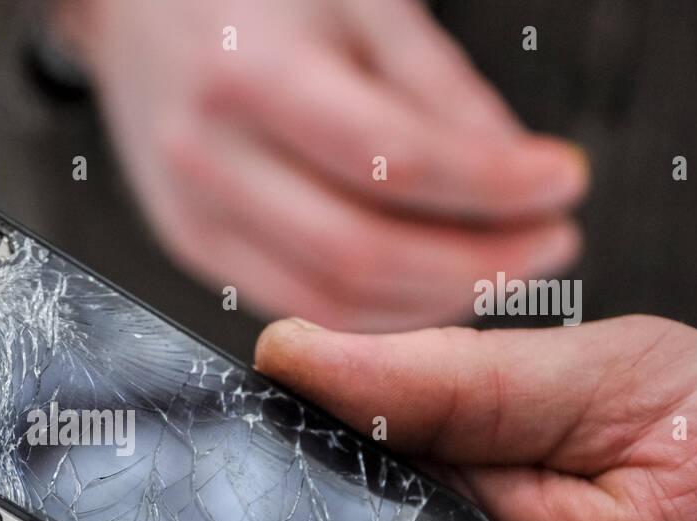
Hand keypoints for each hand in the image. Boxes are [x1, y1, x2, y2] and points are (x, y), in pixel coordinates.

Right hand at [51, 0, 588, 328]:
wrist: (134, 12)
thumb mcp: (356, 0)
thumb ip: (438, 89)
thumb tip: (517, 178)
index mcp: (250, 73)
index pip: (392, 162)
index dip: (493, 187)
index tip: (562, 184)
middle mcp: (209, 157)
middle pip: (360, 256)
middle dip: (477, 265)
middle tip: (549, 244)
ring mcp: (194, 216)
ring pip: (330, 304)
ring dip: (434, 302)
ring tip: (500, 266)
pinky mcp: (195, 249)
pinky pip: (299, 307)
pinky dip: (377, 312)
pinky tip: (428, 283)